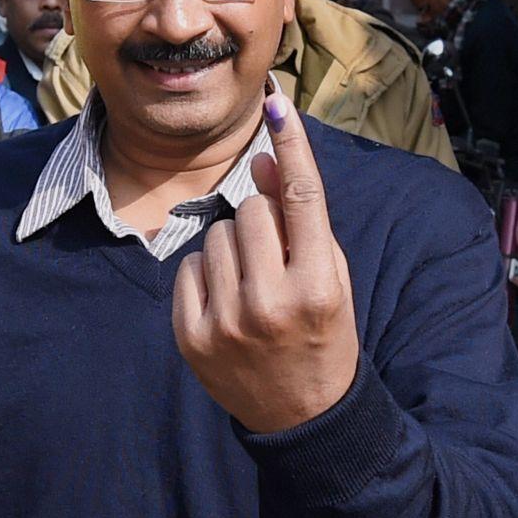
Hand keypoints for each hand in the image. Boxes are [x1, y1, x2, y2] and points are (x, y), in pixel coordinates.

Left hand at [172, 93, 358, 433]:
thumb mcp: (329, 277)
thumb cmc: (323, 334)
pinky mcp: (192, 338)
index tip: (277, 103)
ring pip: (215, 235)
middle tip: (274, 257)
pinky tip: (226, 302)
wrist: (301, 414)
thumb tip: (265, 160)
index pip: (303, 200)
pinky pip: (188, 266)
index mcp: (318, 287)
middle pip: (250, 211)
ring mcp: (227, 323)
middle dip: (261, 221)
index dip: (293, 146)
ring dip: (233, 247)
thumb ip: (299, 220)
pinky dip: (205, 274)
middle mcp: (271, 304)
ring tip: (251, 284)